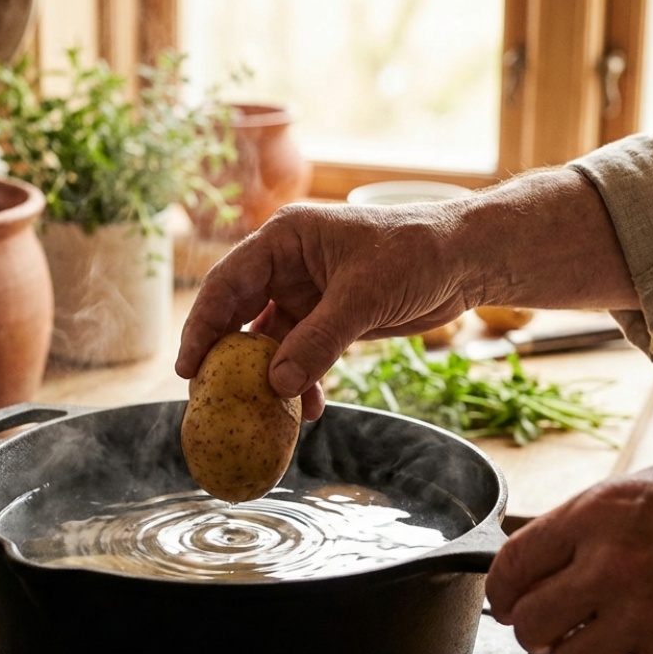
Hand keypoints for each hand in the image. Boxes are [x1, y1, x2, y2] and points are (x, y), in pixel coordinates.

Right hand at [175, 201, 477, 419]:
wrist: (464, 258)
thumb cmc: (414, 254)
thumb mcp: (362, 298)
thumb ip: (318, 341)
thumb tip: (276, 386)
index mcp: (284, 239)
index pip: (227, 283)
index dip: (203, 325)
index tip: (188, 367)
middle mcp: (287, 264)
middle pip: (239, 313)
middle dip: (228, 358)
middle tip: (212, 399)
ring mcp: (306, 291)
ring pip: (270, 340)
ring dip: (269, 377)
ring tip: (265, 414)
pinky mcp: (328, 317)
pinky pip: (300, 353)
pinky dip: (301, 381)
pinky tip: (309, 410)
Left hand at [485, 449, 652, 653]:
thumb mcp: (649, 482)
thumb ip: (592, 520)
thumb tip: (547, 551)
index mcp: (598, 513)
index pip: (512, 565)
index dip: (500, 590)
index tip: (506, 601)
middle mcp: (611, 565)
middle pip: (527, 621)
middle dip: (531, 629)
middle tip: (549, 628)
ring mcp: (645, 616)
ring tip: (593, 647)